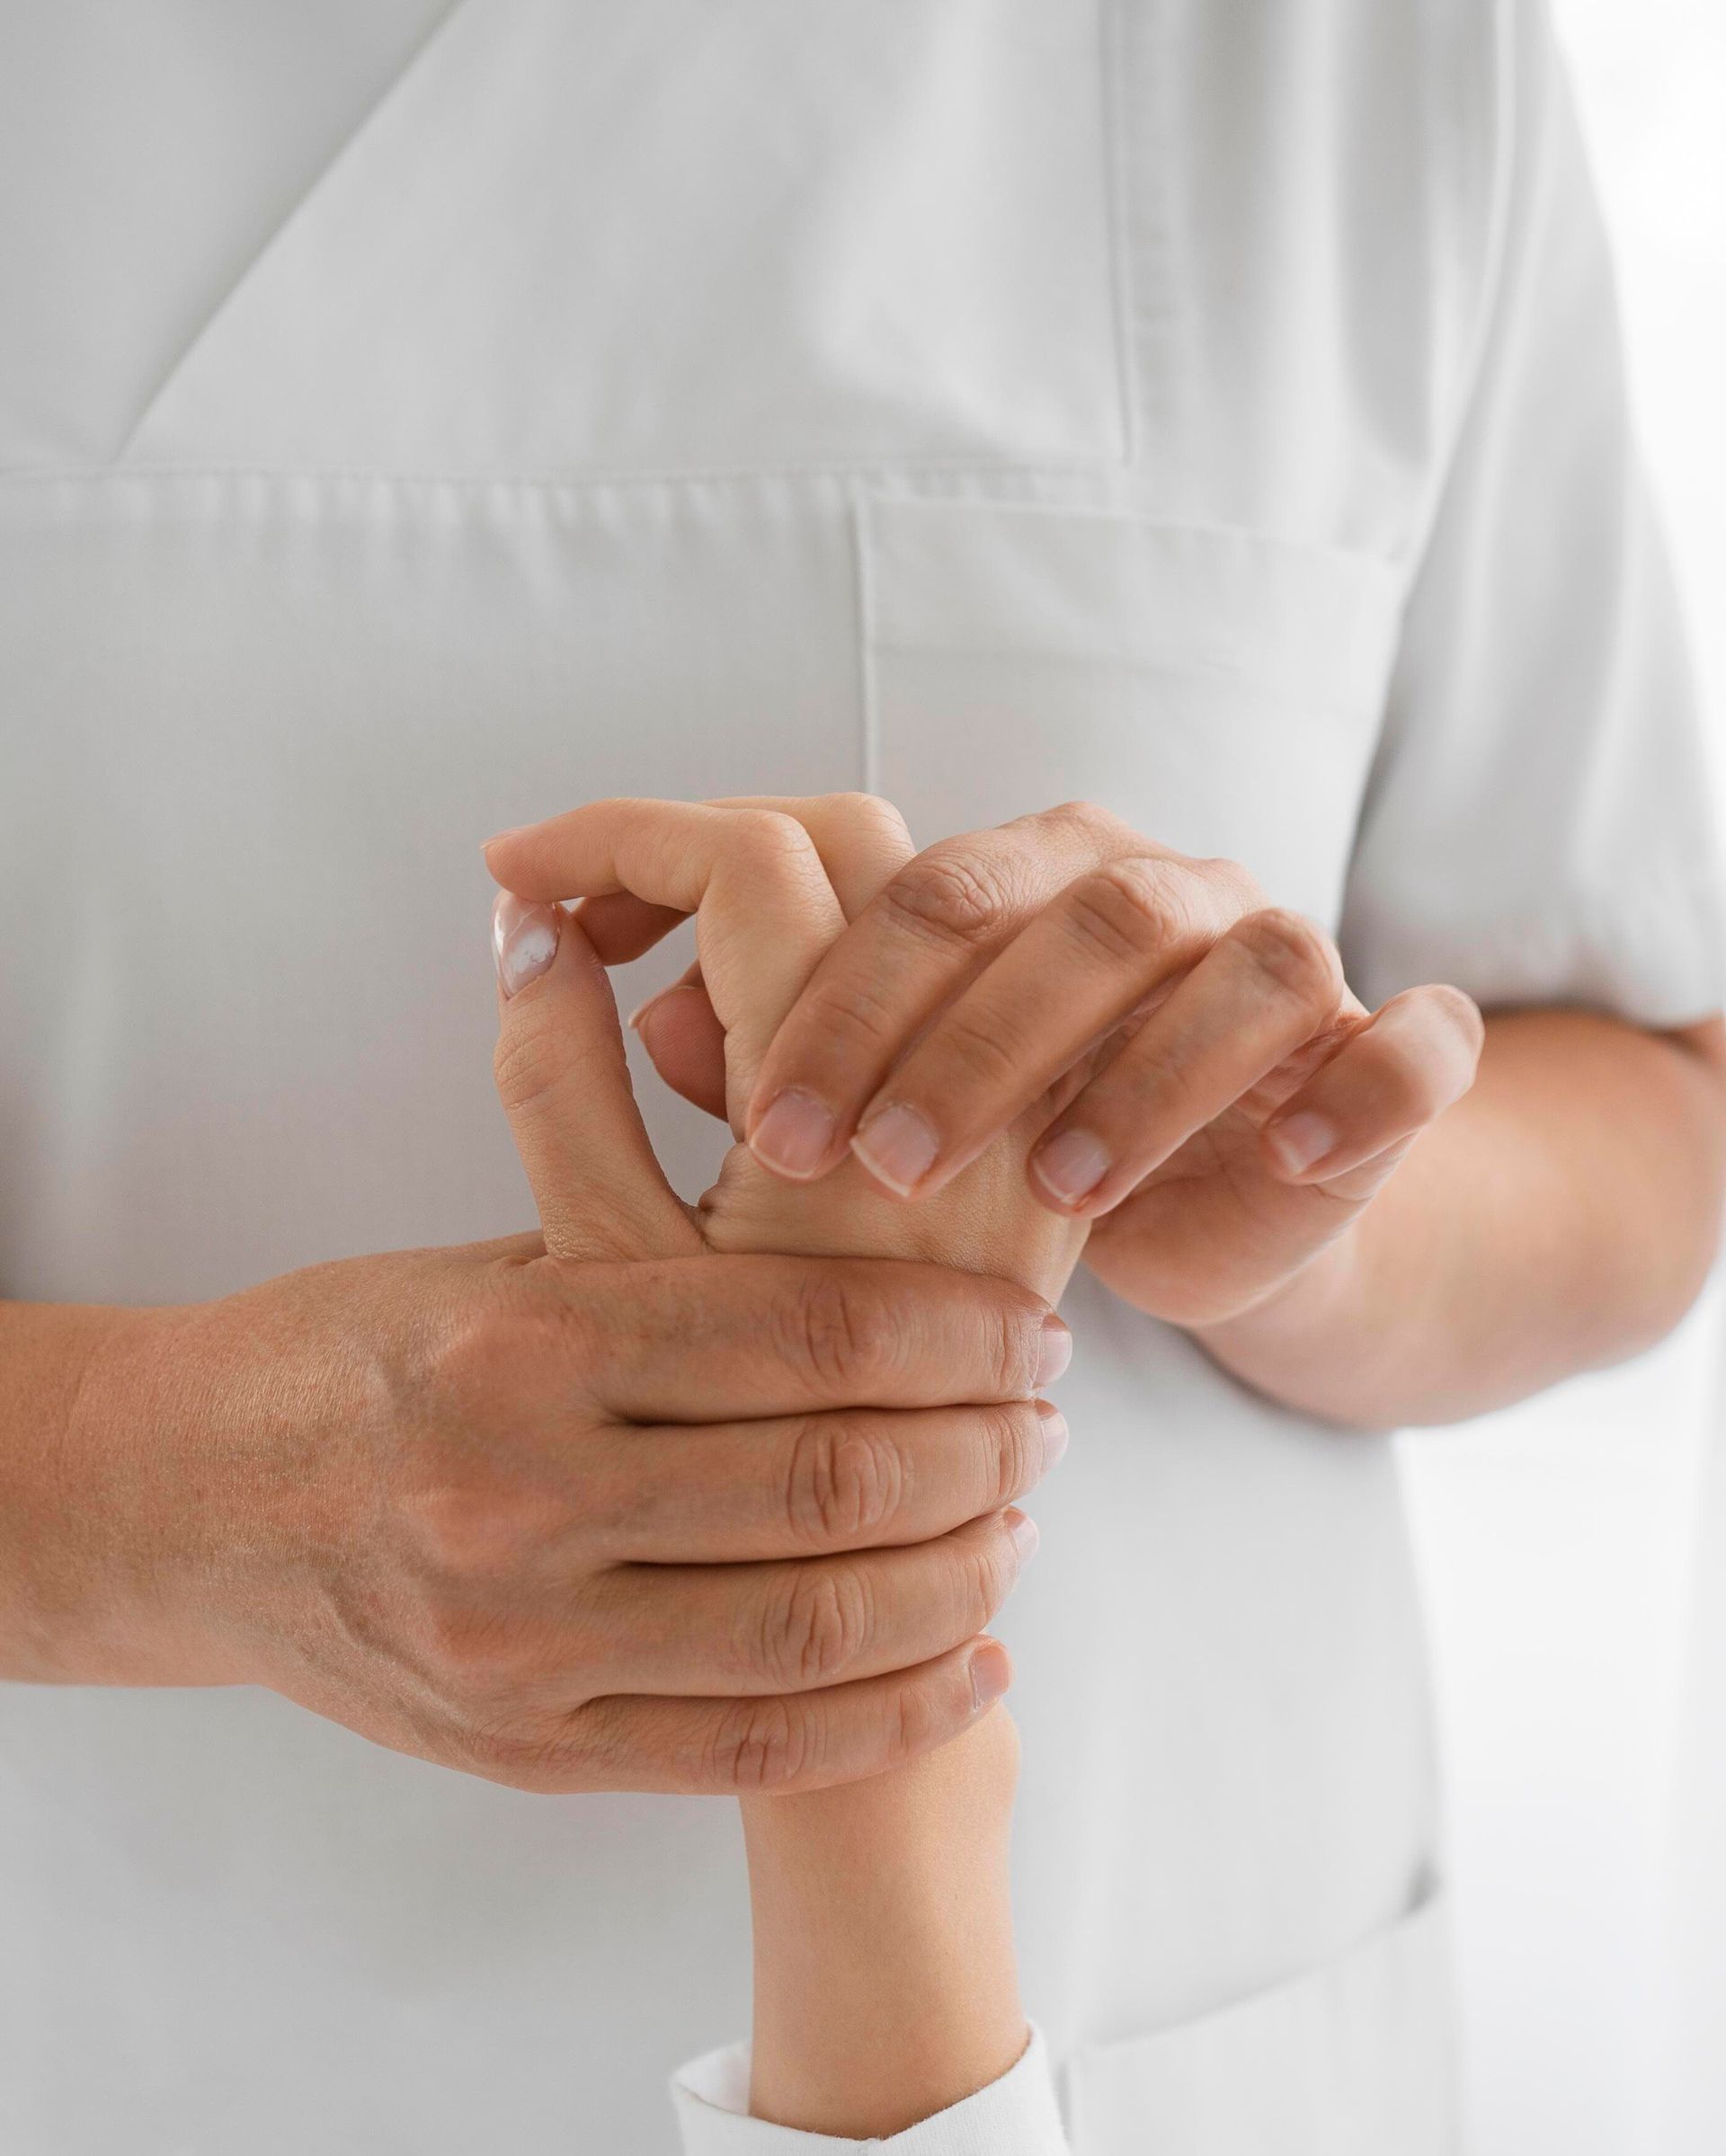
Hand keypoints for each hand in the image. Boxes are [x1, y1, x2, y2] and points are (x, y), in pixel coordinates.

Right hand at [57, 921, 1066, 1790]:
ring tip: (1015, 1522)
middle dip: (983, 1450)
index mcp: (530, 1344)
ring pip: (817, 1625)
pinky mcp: (532, 1750)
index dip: (960, 1332)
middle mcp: (522, 1501)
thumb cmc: (364, 1351)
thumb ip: (642, 1177)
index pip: (815, 1334)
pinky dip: (893, 1709)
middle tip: (1047, 1419)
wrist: (194, 1506)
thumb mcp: (495, 1248)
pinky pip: (756, 1746)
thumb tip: (765, 1029)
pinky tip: (972, 1658)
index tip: (1031, 1326)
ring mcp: (523, 1647)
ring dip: (959, 1573)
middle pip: (838, 1481)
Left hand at [568, 798, 1482, 1327]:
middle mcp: (1137, 895)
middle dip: (927, 1024)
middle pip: (1044, 908)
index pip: (876, 868)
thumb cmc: (1003, 1170)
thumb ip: (744, 1065)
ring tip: (1046, 1187)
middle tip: (832, 1157)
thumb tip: (629, 1013)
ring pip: (1233, 959)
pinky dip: (1368, 1080)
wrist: (1211, 1226)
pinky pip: (1414, 1043)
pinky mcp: (1381, 1055)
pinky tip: (1294, 1159)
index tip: (581, 958)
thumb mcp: (854, 1128)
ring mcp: (1272, 963)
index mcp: (1004, 890)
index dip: (748, 931)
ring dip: (1137, 1066)